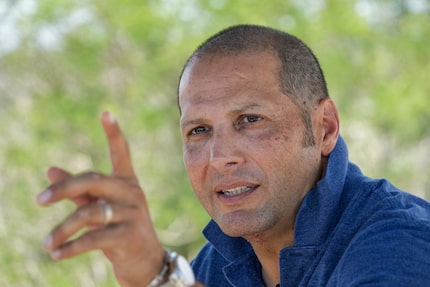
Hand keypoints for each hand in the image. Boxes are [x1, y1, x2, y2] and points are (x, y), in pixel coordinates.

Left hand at [37, 112, 164, 286]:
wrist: (146, 262)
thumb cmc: (121, 231)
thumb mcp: (101, 209)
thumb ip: (78, 191)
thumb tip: (49, 169)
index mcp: (127, 183)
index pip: (122, 153)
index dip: (114, 133)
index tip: (106, 113)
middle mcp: (132, 193)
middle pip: (94, 180)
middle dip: (64, 189)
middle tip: (39, 201)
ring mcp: (133, 214)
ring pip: (90, 212)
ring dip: (63, 229)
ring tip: (46, 244)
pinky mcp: (131, 236)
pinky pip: (95, 238)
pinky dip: (73, 247)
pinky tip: (57, 254)